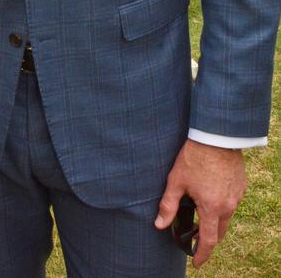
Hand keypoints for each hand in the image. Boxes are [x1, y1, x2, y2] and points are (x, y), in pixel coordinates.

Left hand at [155, 139, 246, 266]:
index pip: (208, 241)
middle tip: (196, 241)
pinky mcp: (240, 185)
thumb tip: (159, 224)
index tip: (196, 263)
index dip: (202, 254)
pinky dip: (222, 206)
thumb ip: (168, 205)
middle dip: (208, 240)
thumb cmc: (195, 157)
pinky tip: (211, 196)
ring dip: (215, 221)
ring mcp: (237, 196)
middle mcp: (228, 206)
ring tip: (201, 216)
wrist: (216, 136)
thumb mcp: (176, 181)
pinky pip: (232, 202)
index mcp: (212, 208)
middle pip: (219, 232)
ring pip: (227, 217)